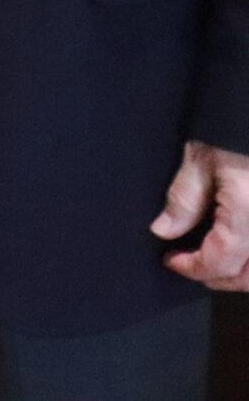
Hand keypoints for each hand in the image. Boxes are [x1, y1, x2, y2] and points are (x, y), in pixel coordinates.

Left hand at [153, 138, 248, 287]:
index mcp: (247, 213)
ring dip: (240, 274)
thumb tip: (164, 231)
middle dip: (217, 278)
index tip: (171, 261)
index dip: (192, 267)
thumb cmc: (232, 128)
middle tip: (190, 267)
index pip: (220, 261)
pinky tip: (236, 250)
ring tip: (213, 263)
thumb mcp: (200, 158)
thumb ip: (183, 199)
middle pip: (248, 276)